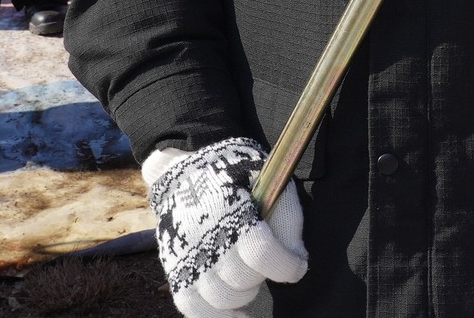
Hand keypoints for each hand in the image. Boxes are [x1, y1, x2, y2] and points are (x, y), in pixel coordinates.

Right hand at [143, 138, 306, 316]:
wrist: (182, 171)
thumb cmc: (232, 173)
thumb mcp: (266, 176)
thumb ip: (286, 215)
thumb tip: (297, 257)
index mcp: (230, 210)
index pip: (261, 254)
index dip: (286, 266)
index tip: (296, 265)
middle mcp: (206, 238)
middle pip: (243, 279)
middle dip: (262, 275)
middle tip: (264, 262)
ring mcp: (187, 258)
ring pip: (222, 299)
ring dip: (242, 294)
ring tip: (247, 277)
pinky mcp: (175, 272)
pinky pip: (194, 308)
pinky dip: (216, 316)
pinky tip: (235, 312)